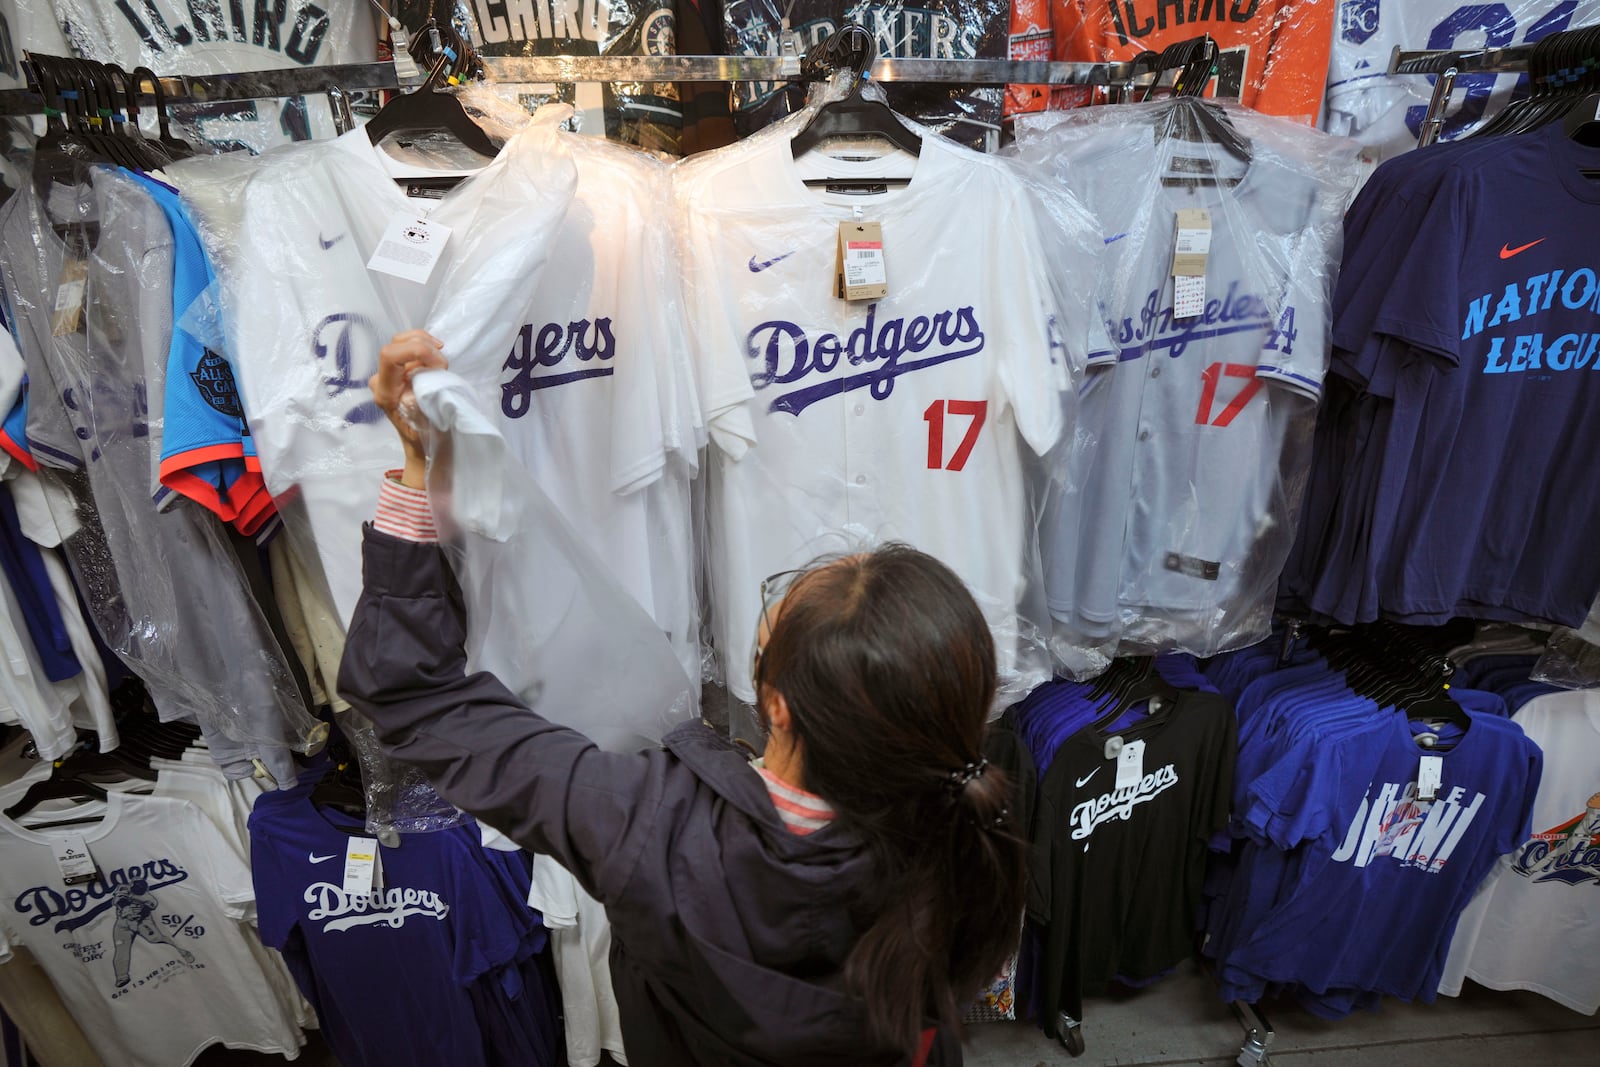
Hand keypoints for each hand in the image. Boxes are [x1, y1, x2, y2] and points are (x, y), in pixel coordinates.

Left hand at [371, 330, 447, 486]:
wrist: (421, 449)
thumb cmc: (426, 440)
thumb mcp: (428, 425)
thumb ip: (423, 402)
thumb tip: (423, 381)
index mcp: (385, 394)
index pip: (390, 355)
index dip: (418, 351)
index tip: (440, 365)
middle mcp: (381, 381)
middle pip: (397, 343)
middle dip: (425, 347)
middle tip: (444, 366)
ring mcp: (388, 375)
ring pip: (403, 341)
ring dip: (426, 346)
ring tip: (440, 364)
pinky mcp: (398, 371)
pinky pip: (409, 347)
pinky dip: (426, 348)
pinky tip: (436, 361)